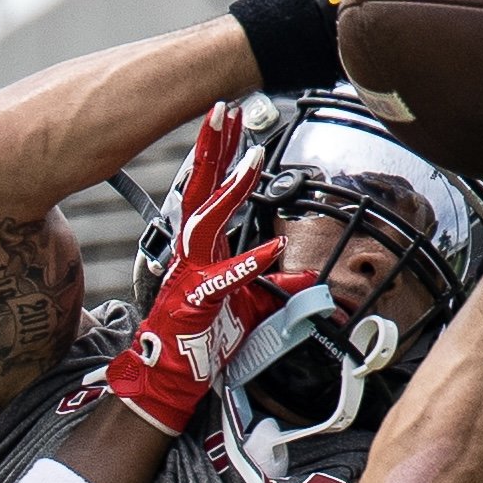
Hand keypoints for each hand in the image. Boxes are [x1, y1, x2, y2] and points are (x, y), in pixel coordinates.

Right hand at [106, 103, 309, 435]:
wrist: (172, 375)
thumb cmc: (203, 337)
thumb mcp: (250, 306)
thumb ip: (277, 287)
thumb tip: (311, 279)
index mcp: (202, 246)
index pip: (211, 188)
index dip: (223, 152)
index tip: (234, 116)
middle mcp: (191, 252)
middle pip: (199, 188)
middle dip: (211, 147)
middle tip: (222, 107)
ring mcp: (190, 274)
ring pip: (206, 221)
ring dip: (230, 190)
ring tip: (253, 159)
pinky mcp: (196, 302)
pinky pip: (225, 280)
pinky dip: (248, 265)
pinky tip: (272, 249)